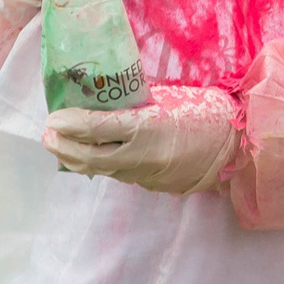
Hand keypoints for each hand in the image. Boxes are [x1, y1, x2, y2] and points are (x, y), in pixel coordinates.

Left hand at [45, 85, 238, 194]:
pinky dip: (100, 164)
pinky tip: (90, 156)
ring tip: (60, 146)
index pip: (96, 128)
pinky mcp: (152, 185)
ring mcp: (147, 174)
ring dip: (77, 158)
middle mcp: (143, 155)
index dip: (70, 125)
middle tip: (48, 135)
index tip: (53, 118)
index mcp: (147, 127)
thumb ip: (135, 101)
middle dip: (64, 147)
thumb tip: (103, 98)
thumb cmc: (204, 110)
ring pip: (102, 170)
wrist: (236, 145)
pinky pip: (119, 174)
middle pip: (91, 157)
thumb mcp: (167, 98)